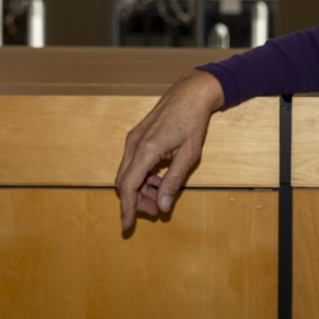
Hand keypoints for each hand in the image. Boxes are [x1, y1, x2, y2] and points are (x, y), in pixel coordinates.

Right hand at [116, 69, 224, 231]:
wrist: (191, 92)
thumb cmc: (193, 121)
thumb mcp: (189, 155)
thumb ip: (173, 181)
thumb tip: (163, 206)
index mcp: (146, 149)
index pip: (128, 186)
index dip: (127, 208)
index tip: (127, 226)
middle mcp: (134, 144)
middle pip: (124, 182)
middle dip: (136, 201)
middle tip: (157, 211)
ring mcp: (133, 138)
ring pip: (128, 173)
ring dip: (140, 189)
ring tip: (160, 197)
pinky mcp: (137, 136)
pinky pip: (133, 162)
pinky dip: (142, 176)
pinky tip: (158, 181)